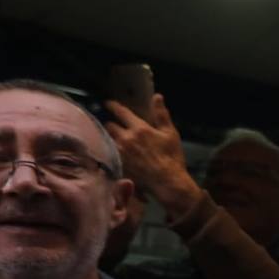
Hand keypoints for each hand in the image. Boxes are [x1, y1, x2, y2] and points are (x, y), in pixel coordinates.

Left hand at [104, 95, 202, 219]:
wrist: (167, 182)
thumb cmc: (172, 157)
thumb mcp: (170, 134)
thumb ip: (162, 115)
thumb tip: (157, 96)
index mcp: (139, 128)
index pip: (121, 112)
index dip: (113, 106)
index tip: (108, 103)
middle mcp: (126, 138)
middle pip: (110, 125)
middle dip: (111, 124)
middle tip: (113, 125)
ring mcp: (120, 152)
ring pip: (107, 138)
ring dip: (109, 137)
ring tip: (112, 139)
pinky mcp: (118, 164)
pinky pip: (108, 153)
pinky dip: (109, 150)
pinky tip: (112, 153)